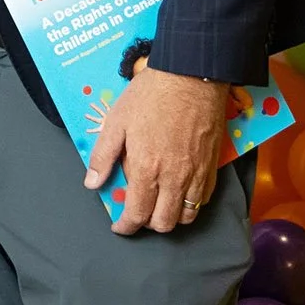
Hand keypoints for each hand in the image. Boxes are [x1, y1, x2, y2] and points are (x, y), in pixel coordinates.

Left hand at [84, 66, 228, 235]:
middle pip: (164, 222)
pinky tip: (179, 192)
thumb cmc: (150, 96)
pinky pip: (204, 200)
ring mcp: (197, 174)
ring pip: (187, 216)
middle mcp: (174, 178)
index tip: (120, 227)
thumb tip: (92, 184)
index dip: (126, 226)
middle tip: (137, 212)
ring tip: (158, 204)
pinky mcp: (212, 166)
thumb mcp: (116, 121)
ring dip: (171, 217)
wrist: (190, 77)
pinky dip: (190, 205)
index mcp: (147, 169)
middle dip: (148, 224)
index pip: (138, 214)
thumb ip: (104, 156)